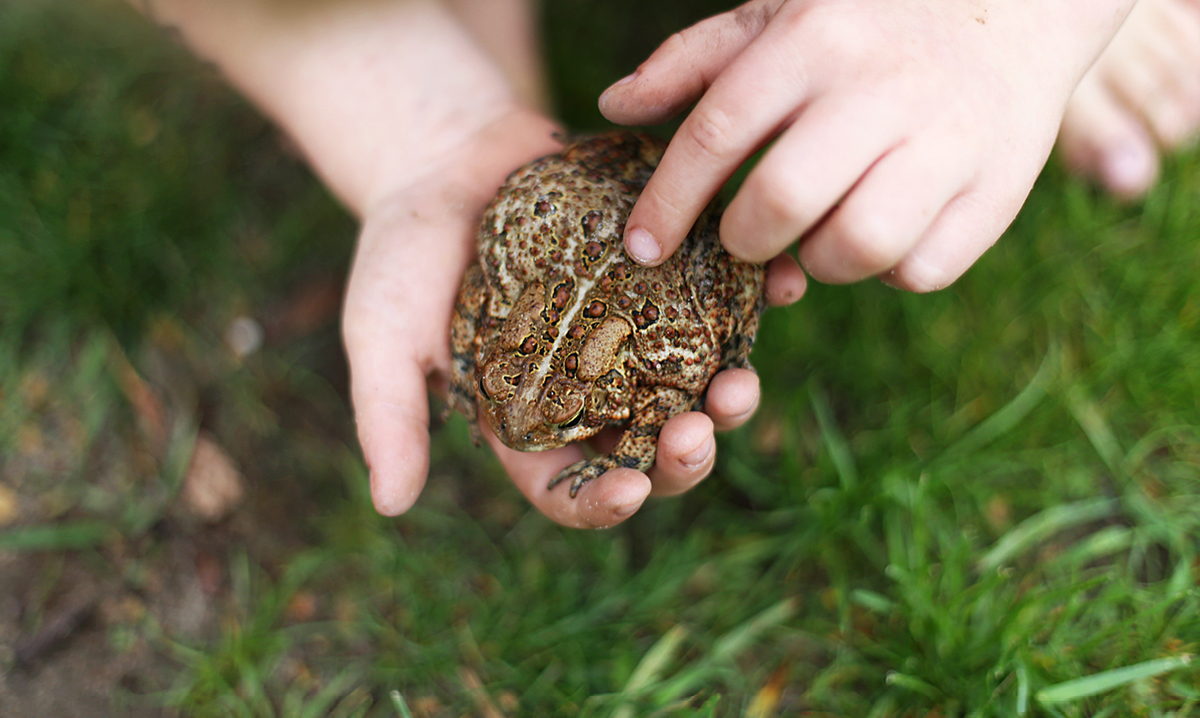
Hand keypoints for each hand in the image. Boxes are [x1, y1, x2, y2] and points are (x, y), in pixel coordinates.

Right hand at [342, 108, 780, 527]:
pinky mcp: (666, 278)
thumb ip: (388, 416)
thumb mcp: (381, 333)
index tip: (631, 491)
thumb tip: (391, 505)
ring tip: (741, 383)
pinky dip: (755, 300)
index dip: (604, 504)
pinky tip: (780, 292)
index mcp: (528, 423)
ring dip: (729, 398)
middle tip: (701, 431)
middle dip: (684, 456)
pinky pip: (719, 300)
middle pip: (650, 449)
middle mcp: (591, 391)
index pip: (571, 489)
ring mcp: (635, 336)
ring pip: (696, 387)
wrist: (449, 155)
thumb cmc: (404, 251)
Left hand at [600, 0, 1133, 290]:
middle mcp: (882, 86)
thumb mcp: (781, 14)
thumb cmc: (872, 20)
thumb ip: (695, 60)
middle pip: (782, 200)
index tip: (642, 247)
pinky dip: (889, 272)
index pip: (718, 132)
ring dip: (818, 263)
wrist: (1021, 3)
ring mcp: (950, 138)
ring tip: (818, 236)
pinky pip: (922, 270)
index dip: (669, 201)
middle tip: (745, 237)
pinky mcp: (999, 187)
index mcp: (816, 37)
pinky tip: (884, 236)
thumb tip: (614, 106)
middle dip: (743, 240)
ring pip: (856, 246)